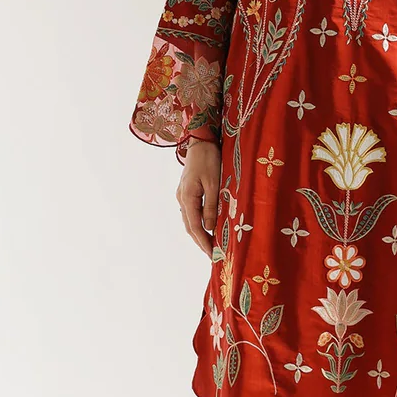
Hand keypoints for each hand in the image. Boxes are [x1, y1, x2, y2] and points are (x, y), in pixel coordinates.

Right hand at [176, 139, 222, 256]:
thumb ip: (211, 206)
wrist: (201, 141)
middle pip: (190, 227)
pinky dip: (199, 223)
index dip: (203, 242)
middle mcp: (182, 198)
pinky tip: (207, 227)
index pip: (195, 227)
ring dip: (199, 234)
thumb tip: (210, 228)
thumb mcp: (214, 183)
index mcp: (187, 197)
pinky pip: (191, 212)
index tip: (212, 255)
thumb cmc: (209, 159)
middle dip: (201, 241)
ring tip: (211, 245)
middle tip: (212, 255)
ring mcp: (182, 195)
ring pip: (190, 220)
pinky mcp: (187, 191)